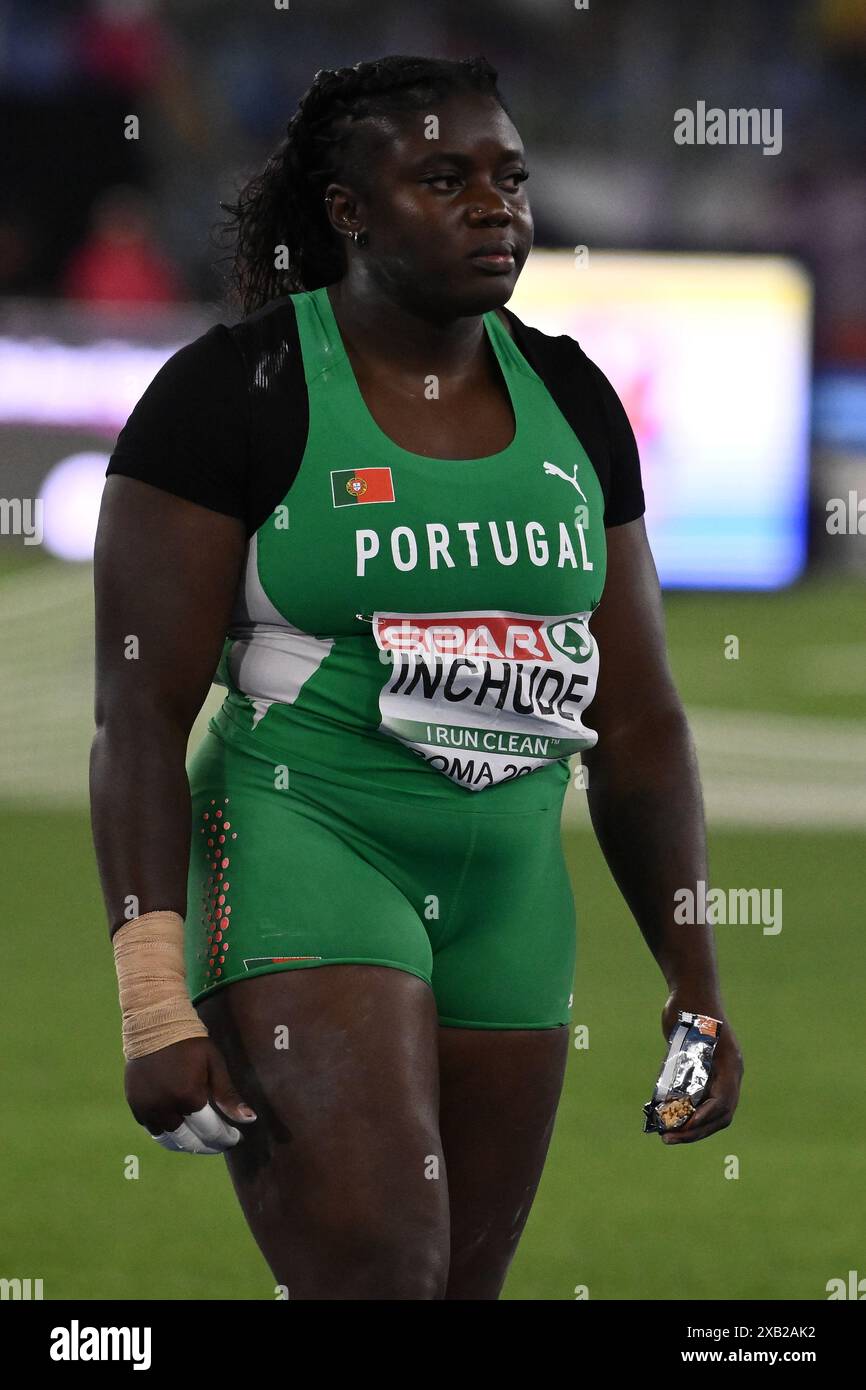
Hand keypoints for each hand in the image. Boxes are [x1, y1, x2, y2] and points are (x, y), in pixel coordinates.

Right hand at [125, 1036, 256, 1154]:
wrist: (154, 1026)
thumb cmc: (190, 1044)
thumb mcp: (214, 1065)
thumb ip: (228, 1096)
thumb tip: (250, 1120)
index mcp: (188, 1096)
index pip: (210, 1131)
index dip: (225, 1138)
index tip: (236, 1138)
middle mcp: (165, 1108)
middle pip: (189, 1142)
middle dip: (208, 1146)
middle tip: (220, 1142)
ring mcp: (147, 1109)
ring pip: (168, 1140)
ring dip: (186, 1143)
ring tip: (200, 1139)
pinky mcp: (135, 1106)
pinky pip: (152, 1129)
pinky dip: (168, 1133)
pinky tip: (180, 1127)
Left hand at [656, 994, 743, 1144]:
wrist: (691, 989)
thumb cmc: (690, 1007)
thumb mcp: (686, 1033)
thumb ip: (683, 1061)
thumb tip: (674, 1099)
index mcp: (730, 1066)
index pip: (723, 1103)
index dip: (705, 1119)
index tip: (685, 1127)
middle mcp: (728, 1073)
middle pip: (719, 1115)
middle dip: (695, 1130)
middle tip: (669, 1139)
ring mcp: (718, 1074)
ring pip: (711, 1112)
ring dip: (691, 1126)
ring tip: (666, 1135)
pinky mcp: (704, 1073)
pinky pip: (700, 1101)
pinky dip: (686, 1113)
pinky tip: (665, 1117)